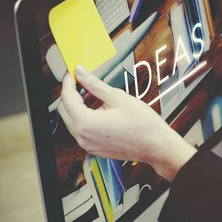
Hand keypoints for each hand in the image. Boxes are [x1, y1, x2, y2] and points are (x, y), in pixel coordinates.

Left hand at [58, 65, 195, 180]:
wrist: (156, 146)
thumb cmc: (143, 125)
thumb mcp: (118, 98)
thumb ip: (95, 84)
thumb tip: (81, 73)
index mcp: (86, 123)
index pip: (67, 98)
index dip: (68, 82)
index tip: (72, 73)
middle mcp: (82, 137)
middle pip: (64, 110)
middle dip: (70, 94)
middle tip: (81, 81)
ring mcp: (87, 145)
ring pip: (72, 121)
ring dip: (78, 106)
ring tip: (94, 95)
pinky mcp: (94, 149)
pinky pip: (82, 131)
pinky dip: (85, 118)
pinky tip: (100, 110)